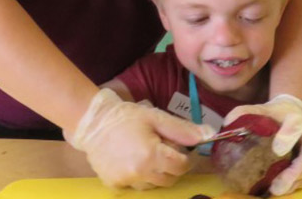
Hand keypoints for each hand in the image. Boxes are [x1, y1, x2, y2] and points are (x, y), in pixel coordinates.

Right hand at [65, 89, 214, 188]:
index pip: (182, 166)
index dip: (185, 157)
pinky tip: (131, 160)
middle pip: (170, 178)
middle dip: (171, 166)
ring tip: (145, 153)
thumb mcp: (156, 117)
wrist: (92, 122)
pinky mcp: (115, 184)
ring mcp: (127, 181)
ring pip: (153, 185)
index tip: (179, 147)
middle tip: (162, 148)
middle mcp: (140, 173)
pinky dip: (139, 176)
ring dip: (155, 173)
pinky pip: (136, 186)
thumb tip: (209, 134)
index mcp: (152, 155)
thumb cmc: (126, 117)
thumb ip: (182, 129)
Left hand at [224, 94, 301, 194]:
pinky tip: (281, 191)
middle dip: (293, 174)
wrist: (301, 117)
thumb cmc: (279, 116)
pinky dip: (296, 188)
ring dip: (293, 185)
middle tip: (275, 188)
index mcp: (297, 119)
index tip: (277, 150)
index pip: (295, 125)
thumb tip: (227, 123)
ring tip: (273, 192)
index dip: (288, 137)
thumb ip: (246, 113)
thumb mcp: (264, 109)